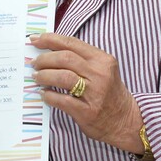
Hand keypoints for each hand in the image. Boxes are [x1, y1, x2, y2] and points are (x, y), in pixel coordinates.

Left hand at [30, 33, 142, 153]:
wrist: (125, 121)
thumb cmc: (109, 93)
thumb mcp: (101, 70)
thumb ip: (80, 59)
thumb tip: (48, 50)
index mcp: (102, 59)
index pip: (71, 43)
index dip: (50, 39)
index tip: (35, 39)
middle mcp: (100, 74)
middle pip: (65, 58)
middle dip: (44, 59)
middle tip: (34, 63)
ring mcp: (95, 93)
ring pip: (63, 76)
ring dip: (44, 75)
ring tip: (37, 77)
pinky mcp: (88, 111)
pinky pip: (62, 100)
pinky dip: (49, 96)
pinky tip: (44, 94)